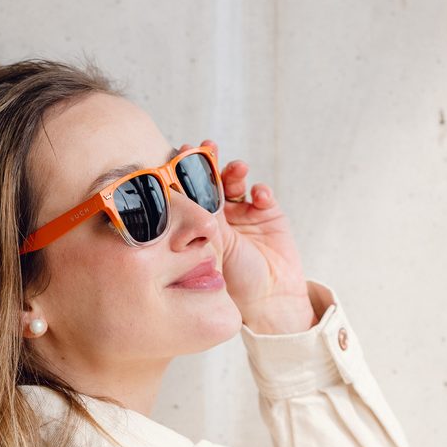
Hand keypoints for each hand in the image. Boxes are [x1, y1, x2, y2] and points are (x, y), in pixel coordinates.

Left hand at [184, 140, 317, 332]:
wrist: (270, 299)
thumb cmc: (236, 283)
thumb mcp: (211, 251)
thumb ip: (199, 224)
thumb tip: (176, 194)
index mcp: (200, 226)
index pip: (190, 193)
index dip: (186, 172)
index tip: (181, 152)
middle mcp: (220, 217)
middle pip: (212, 181)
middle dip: (209, 162)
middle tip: (206, 146)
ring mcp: (244, 214)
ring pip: (236, 182)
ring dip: (235, 172)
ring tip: (237, 169)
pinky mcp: (268, 214)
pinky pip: (262, 194)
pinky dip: (260, 191)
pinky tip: (259, 196)